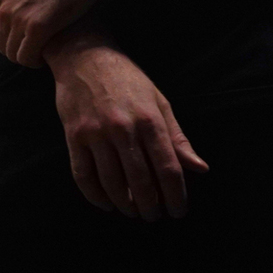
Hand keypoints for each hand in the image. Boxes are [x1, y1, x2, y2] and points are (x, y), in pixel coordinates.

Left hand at [0, 0, 100, 66]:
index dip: (2, 39)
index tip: (19, 38)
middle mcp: (2, 9)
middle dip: (14, 48)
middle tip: (32, 46)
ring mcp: (19, 19)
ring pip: (13, 53)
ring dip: (25, 56)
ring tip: (40, 52)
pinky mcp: (39, 27)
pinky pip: (27, 56)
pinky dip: (34, 61)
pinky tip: (45, 57)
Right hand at [44, 27, 207, 219]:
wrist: (84, 55)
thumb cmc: (127, 79)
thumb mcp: (159, 101)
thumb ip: (177, 137)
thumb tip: (199, 168)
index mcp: (150, 120)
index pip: (168, 168)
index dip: (176, 195)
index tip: (178, 211)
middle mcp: (123, 129)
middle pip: (141, 180)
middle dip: (150, 205)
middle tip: (154, 216)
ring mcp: (95, 133)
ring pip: (112, 181)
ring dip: (124, 203)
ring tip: (132, 212)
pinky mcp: (73, 135)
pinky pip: (83, 174)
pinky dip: (94, 195)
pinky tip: (105, 204)